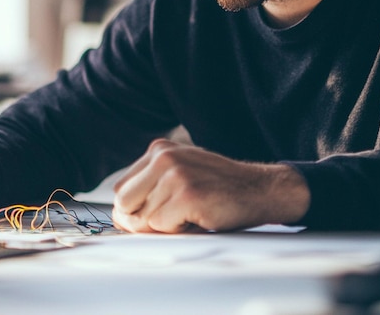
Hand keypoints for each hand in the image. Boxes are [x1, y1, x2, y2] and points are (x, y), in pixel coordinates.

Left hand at [112, 139, 309, 232]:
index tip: (151, 218)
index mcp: (159, 149)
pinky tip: (198, 218)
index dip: (131, 210)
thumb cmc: (219, 187)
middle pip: (124, 203)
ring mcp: (174, 173)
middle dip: (139, 222)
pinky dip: (178, 231)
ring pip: (142, 219)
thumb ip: (151, 186)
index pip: (121, 188)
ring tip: (190, 214)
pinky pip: (161, 227)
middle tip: (168, 222)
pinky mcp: (186, 194)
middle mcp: (163, 156)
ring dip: (165, 227)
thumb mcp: (182, 172)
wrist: (260, 189)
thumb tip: (119, 216)